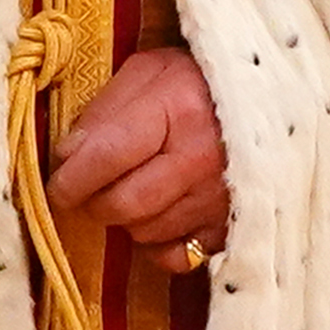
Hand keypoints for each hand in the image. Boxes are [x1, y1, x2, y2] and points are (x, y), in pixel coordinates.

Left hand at [45, 43, 231, 254]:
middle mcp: (200, 160)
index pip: (105, 157)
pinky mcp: (232, 226)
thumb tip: (67, 157)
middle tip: (92, 188)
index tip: (56, 186)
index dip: (69, 179)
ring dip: (128, 219)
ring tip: (137, 189)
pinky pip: (176, 256)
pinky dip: (158, 245)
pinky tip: (161, 219)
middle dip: (94, 201)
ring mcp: (219, 199)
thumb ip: (104, 111)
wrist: (273, 99)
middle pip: (122, 205)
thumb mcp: (149, 73)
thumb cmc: (200, 82)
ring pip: (145, 232)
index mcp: (177, 111)